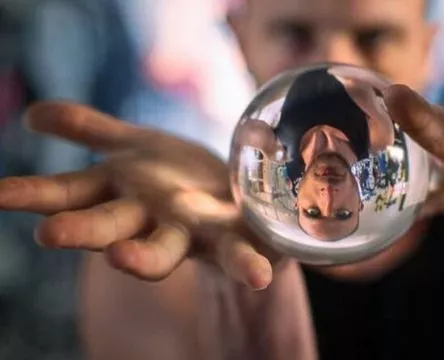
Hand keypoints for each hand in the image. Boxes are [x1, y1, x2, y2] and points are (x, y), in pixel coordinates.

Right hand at [0, 103, 275, 288]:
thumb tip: (35, 115)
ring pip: (165, 250)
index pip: (72, 196)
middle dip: (83, 232)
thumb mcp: (135, 149)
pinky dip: (250, 267)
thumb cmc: (179, 179)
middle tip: (49, 234)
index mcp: (124, 199)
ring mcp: (194, 233)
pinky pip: (241, 254)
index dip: (37, 196)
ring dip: (148, 260)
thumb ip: (92, 131)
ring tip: (121, 259)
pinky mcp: (236, 239)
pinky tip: (260, 277)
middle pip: (112, 229)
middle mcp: (152, 221)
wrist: (235, 200)